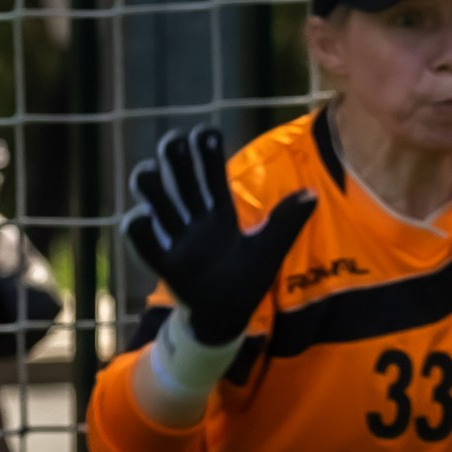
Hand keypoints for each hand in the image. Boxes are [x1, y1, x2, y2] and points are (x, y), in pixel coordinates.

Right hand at [124, 126, 316, 347]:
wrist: (227, 318)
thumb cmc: (246, 279)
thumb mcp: (269, 249)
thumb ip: (286, 221)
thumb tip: (312, 194)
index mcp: (220, 213)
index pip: (212, 174)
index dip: (207, 152)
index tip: (205, 133)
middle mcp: (196, 220)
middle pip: (180, 179)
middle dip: (174, 157)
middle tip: (174, 142)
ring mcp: (178, 240)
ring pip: (157, 201)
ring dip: (149, 183)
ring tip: (149, 173)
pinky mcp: (165, 264)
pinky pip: (145, 242)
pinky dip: (138, 227)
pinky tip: (142, 216)